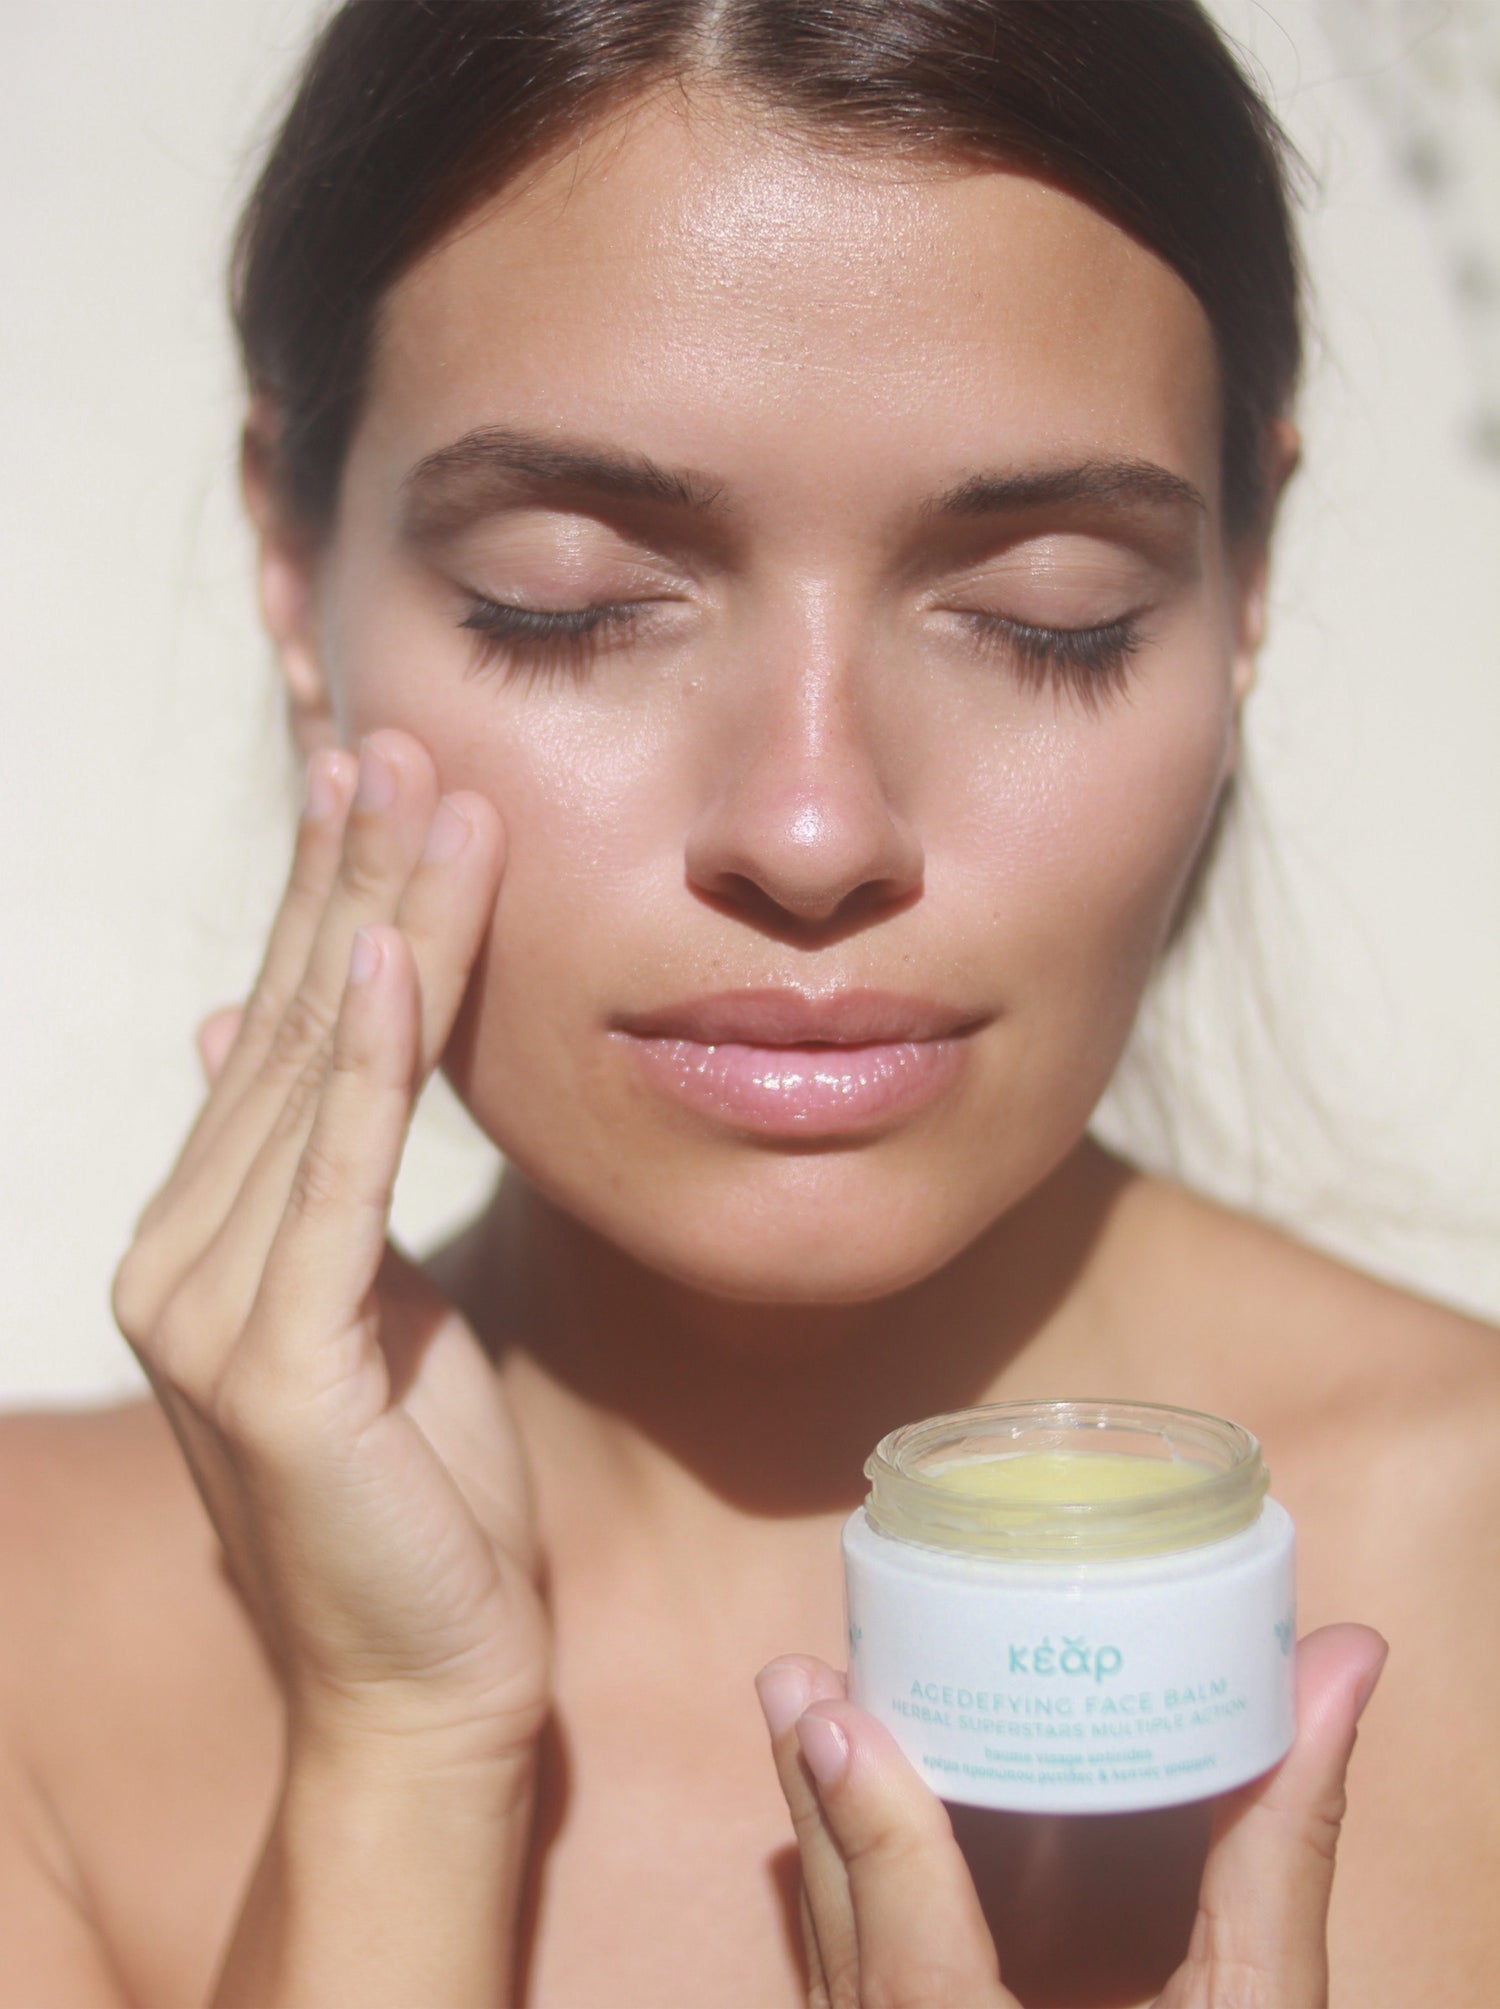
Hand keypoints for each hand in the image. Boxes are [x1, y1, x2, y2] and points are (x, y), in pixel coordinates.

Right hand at [112, 731, 548, 1782]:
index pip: (279, 1036)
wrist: (429, 1680)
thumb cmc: (426, 1496)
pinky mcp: (272, 1371)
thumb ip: (314, 1176)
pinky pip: (334, 1183)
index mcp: (208, 1237)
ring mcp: (210, 1312)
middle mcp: (181, 1255)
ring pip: (310, 1081)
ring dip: (372, 927)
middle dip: (349, 880)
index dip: (326, 903)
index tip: (374, 780)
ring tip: (421, 795)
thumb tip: (230, 1037)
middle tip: (397, 739)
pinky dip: (359, 1064)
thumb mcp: (369, 1304)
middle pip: (286, 1030)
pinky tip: (379, 953)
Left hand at [757, 1624, 1386, 2007]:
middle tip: (801, 1679)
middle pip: (846, 1958)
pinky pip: (855, 2001)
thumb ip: (1284, 1849)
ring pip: (837, 1979)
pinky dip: (850, 1914)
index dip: (872, 1839)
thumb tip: (1338, 1661)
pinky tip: (853, 1843)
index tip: (833, 1714)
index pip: (912, 1977)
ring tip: (815, 1729)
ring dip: (825, 1855)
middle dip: (821, 1812)